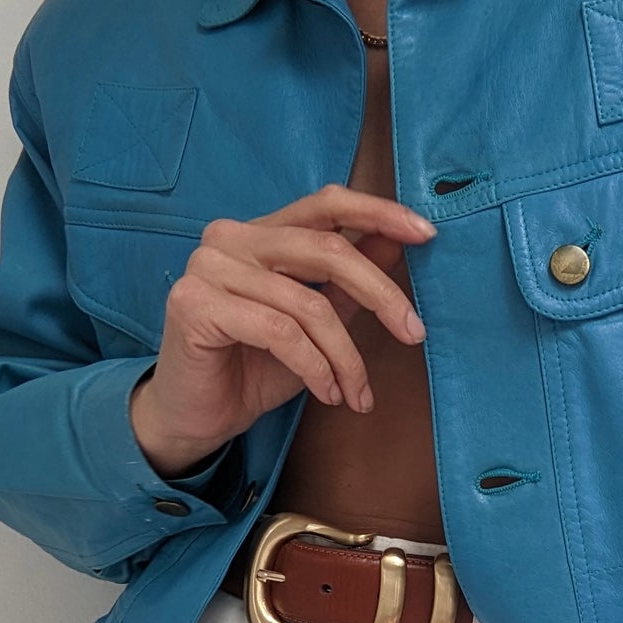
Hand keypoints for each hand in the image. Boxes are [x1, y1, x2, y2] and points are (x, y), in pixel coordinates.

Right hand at [129, 184, 437, 477]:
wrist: (198, 418)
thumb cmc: (253, 369)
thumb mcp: (315, 325)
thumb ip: (347, 283)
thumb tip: (398, 240)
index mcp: (259, 233)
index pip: (325, 204)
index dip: (378, 212)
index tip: (427, 234)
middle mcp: (230, 238)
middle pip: (326, 249)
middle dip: (380, 294)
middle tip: (415, 333)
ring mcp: (209, 267)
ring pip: (307, 303)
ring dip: (345, 356)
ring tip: (357, 394)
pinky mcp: (195, 304)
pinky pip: (280, 333)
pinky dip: (316, 368)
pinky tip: (328, 394)